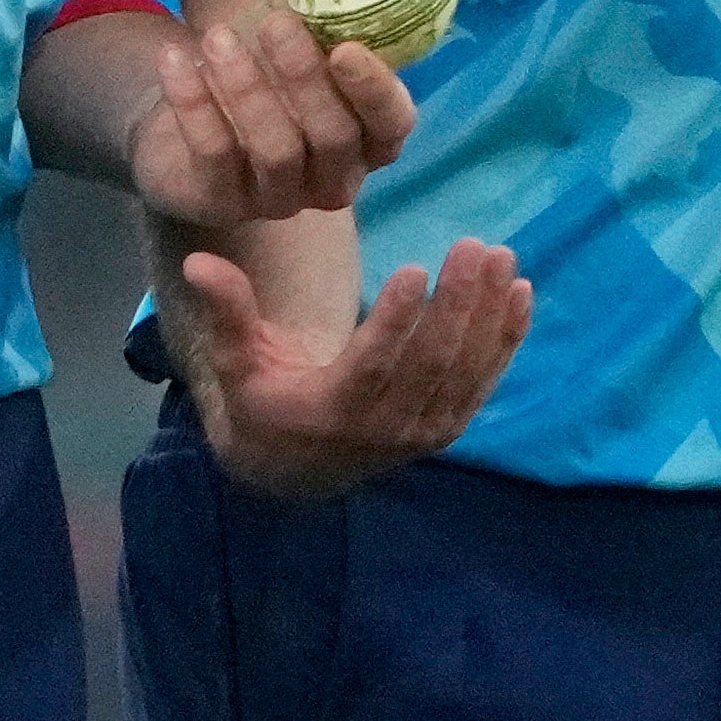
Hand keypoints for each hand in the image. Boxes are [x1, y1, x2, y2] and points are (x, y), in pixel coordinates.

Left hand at [125, 8, 417, 228]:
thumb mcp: (303, 40)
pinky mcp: (223, 204)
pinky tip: (174, 56)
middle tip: (274, 23)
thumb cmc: (266, 69)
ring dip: (246, 87)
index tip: (344, 47)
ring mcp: (279, 198)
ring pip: (275, 151)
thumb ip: (330, 19)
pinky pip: (213, 155)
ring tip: (217, 35)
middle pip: (333, 137)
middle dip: (303, 77)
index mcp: (370, 139)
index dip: (374, 90)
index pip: (392, 124)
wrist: (191, 112)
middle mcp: (334, 178)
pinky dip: (193, 102)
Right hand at [177, 236, 528, 500]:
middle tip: (472, 246)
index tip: (416, 267)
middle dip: (457, 303)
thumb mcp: (238, 362)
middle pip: (429, 364)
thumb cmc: (262, 404)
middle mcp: (383, 429)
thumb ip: (227, 312)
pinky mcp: (443, 431)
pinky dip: (504, 341)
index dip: (396, 321)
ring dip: (487, 314)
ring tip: (500, 258)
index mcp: (331, 410)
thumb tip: (200, 260)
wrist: (295, 473)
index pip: (372, 365)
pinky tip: (520, 294)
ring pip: (462, 372)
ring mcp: (420, 434)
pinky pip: (481, 384)